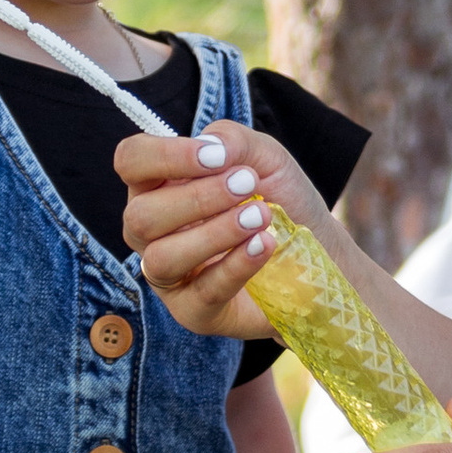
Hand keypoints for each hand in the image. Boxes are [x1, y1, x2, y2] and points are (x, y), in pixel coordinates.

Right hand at [119, 122, 324, 339]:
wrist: (320, 251)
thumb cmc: (281, 199)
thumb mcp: (265, 157)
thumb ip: (234, 141)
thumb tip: (209, 146)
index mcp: (159, 185)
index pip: (131, 162)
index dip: (164, 156)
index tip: (217, 157)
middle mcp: (153, 231)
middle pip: (140, 216)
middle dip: (197, 198)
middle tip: (248, 185)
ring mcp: (169, 275)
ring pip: (162, 257)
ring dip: (215, 233)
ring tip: (261, 218)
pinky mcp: (195, 311)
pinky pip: (202, 292)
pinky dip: (236, 265)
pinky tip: (264, 245)